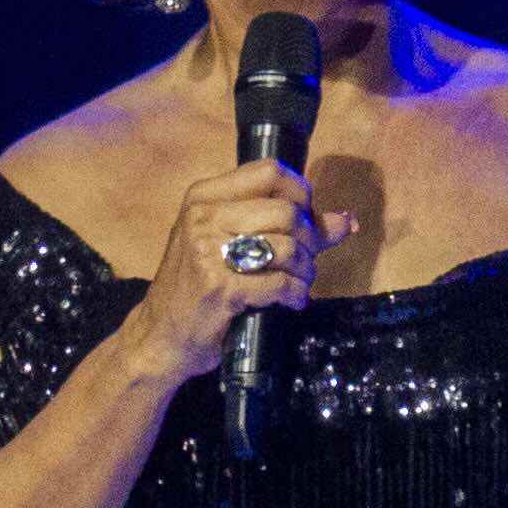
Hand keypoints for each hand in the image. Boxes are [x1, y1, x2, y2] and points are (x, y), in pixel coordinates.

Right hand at [113, 161, 333, 384]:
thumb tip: (347, 220)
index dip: (301, 193)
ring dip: (305, 271)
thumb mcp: (229, 244)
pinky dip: (295, 294)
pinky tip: (290, 300)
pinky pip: (281, 283)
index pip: (270, 171)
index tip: (305, 219)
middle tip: (306, 260)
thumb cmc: (198, 286)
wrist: (160, 335)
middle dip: (310, 239)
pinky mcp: (221, 288)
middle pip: (286, 210)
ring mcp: (209, 252)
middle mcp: (203, 217)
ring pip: (288, 247)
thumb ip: (287, 226)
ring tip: (298, 283)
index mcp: (204, 197)